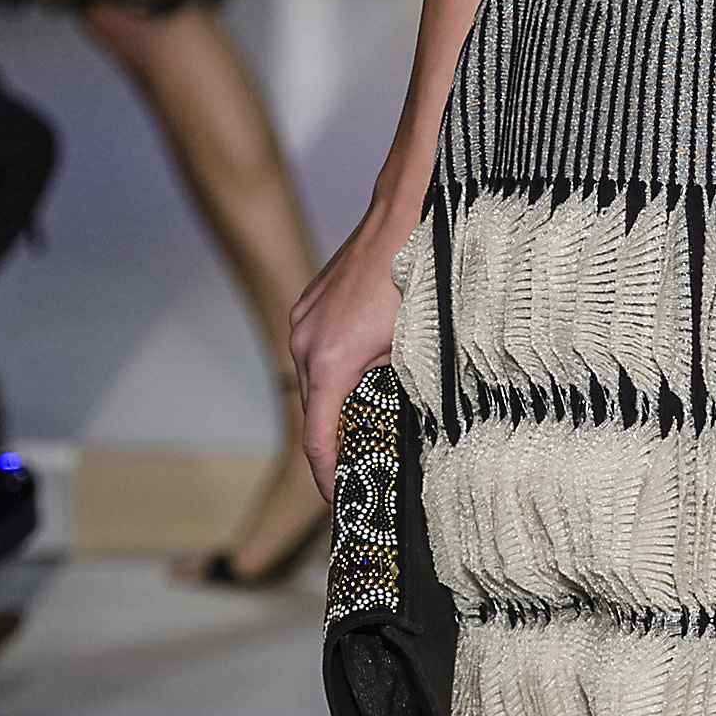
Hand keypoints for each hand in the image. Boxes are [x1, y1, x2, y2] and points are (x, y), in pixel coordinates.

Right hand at [289, 205, 421, 500]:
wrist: (400, 218)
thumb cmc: (413, 279)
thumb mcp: (414, 346)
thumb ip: (398, 388)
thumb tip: (401, 420)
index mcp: (328, 363)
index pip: (317, 438)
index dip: (325, 474)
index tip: (336, 497)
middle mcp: (304, 343)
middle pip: (314, 410)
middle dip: (334, 439)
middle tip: (358, 465)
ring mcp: (302, 321)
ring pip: (314, 379)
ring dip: (336, 400)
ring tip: (363, 418)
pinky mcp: (308, 306)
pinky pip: (315, 351)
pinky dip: (334, 370)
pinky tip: (363, 371)